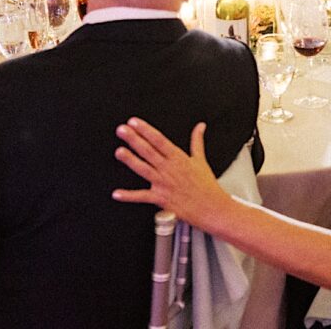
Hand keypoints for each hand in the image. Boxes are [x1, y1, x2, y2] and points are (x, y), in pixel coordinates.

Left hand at [112, 119, 231, 228]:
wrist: (213, 208)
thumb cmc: (207, 186)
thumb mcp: (201, 160)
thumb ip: (197, 141)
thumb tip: (200, 126)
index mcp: (178, 158)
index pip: (159, 140)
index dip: (146, 130)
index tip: (134, 122)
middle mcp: (170, 169)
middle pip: (149, 151)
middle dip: (134, 140)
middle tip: (122, 130)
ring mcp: (164, 184)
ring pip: (144, 169)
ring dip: (131, 160)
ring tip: (119, 151)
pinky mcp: (162, 199)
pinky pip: (143, 197)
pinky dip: (129, 196)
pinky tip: (117, 193)